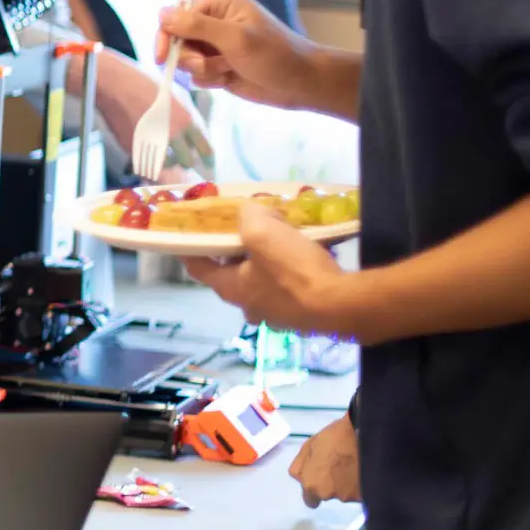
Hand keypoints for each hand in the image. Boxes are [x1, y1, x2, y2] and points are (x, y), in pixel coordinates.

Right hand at [90, 49, 211, 175]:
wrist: (114, 86)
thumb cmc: (143, 85)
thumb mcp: (170, 99)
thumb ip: (180, 118)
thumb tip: (186, 135)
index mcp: (184, 120)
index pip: (203, 146)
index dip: (207, 157)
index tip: (209, 164)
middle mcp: (172, 135)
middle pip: (186, 161)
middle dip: (185, 162)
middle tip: (181, 159)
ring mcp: (153, 144)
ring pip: (166, 166)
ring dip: (167, 164)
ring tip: (162, 157)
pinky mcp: (135, 150)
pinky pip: (147, 163)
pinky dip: (149, 162)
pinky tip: (147, 155)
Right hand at [156, 0, 337, 113]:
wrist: (301, 83)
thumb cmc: (273, 55)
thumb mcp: (234, 37)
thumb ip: (196, 26)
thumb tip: (161, 13)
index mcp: (219, 1)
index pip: (176, 15)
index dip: (167, 37)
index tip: (163, 59)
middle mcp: (214, 19)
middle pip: (177, 39)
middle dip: (190, 57)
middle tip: (212, 66)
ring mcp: (215, 44)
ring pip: (185, 59)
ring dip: (203, 70)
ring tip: (227, 70)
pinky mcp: (218, 64)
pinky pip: (196, 74)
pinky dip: (209, 79)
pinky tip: (229, 79)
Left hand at [179, 202, 352, 332]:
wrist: (341, 304)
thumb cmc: (293, 270)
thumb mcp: (262, 230)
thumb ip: (249, 216)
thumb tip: (252, 212)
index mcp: (231, 289)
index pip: (198, 268)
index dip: (191, 249)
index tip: (188, 235)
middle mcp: (249, 307)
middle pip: (233, 275)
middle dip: (236, 252)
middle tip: (245, 230)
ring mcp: (277, 316)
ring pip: (263, 282)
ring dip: (267, 262)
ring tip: (280, 240)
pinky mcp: (302, 317)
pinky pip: (290, 289)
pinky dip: (292, 273)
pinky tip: (306, 256)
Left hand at [290, 416, 360, 507]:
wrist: (367, 436)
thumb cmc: (336, 437)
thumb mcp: (310, 445)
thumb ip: (302, 465)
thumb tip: (301, 479)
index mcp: (311, 483)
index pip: (309, 499)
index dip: (313, 491)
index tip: (320, 482)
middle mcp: (328, 494)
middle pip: (328, 494)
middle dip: (331, 484)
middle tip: (340, 467)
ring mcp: (348, 496)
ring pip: (345, 494)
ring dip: (347, 484)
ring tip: (354, 466)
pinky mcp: (366, 495)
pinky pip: (361, 493)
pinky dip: (362, 485)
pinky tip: (365, 471)